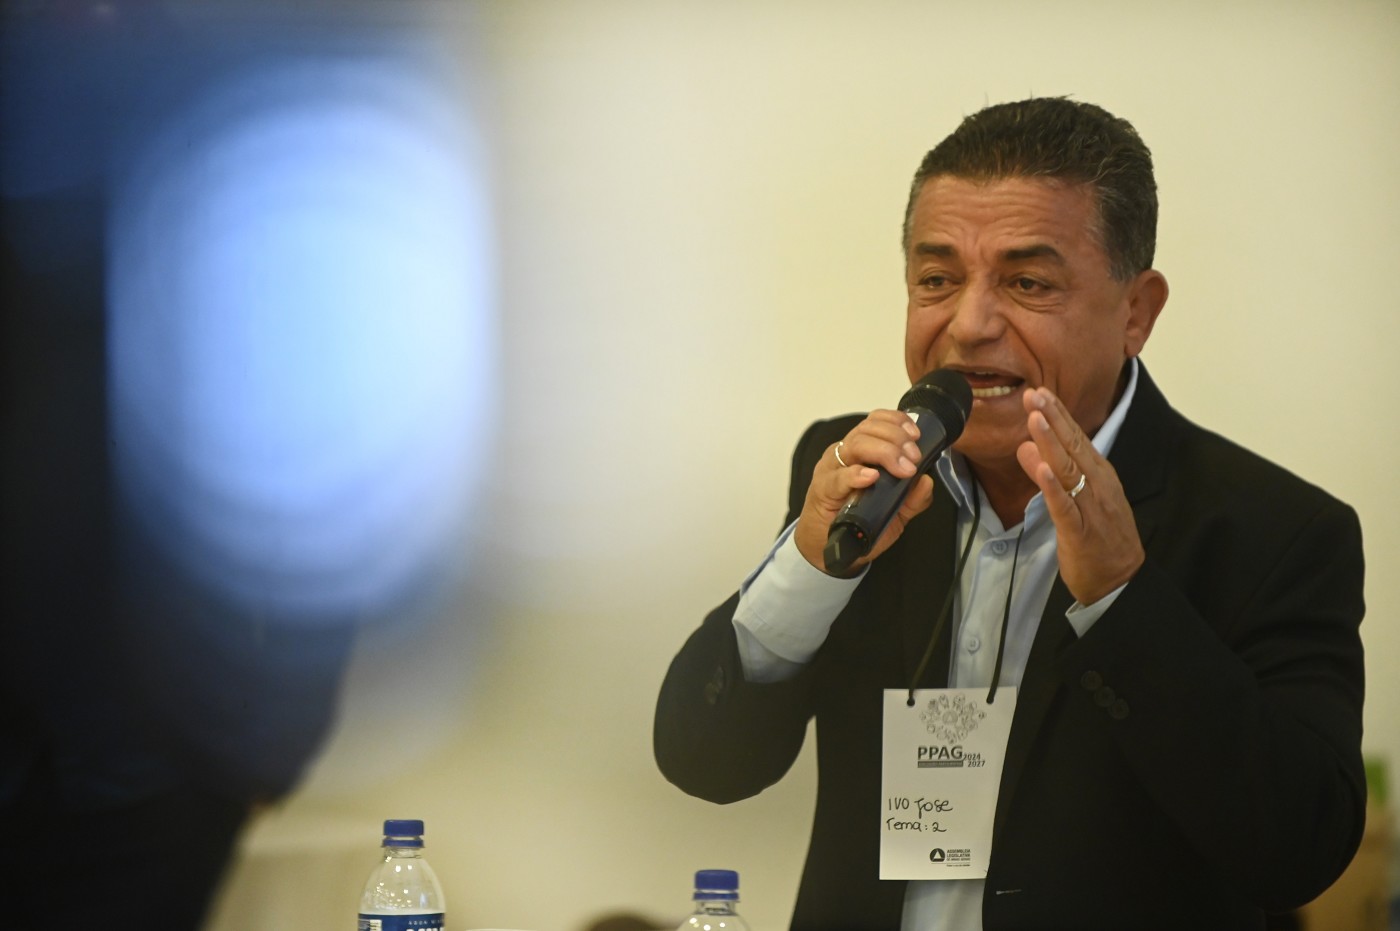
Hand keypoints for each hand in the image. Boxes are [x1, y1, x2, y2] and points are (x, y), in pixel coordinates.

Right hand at [793, 410, 936, 574]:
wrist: (829, 547)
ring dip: (884, 452)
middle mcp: (846, 454)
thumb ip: (912, 498)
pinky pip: (838, 477)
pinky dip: (856, 475)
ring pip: (856, 444)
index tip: (916, 436)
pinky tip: (871, 478)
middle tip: (913, 458)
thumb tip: (927, 481)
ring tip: (901, 469)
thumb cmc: (859, 523)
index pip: (876, 421)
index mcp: (862, 451)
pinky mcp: (823, 488)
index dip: (897, 421)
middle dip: (896, 439)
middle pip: (868, 429)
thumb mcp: (895, 511)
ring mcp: (832, 469)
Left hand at [1015, 386, 1143, 604]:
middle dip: (1053, 418)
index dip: (1058, 415)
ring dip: (1051, 443)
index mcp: (1099, 475)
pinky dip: (1052, 488)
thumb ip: (1051, 473)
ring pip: (1069, 471)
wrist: (1121, 580)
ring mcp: (1091, 508)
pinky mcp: (1080, 532)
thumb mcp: (1075, 499)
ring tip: (1035, 419)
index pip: (1077, 438)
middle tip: (1035, 393)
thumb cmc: (1098, 538)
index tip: (1040, 391)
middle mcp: (1098, 486)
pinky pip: (1065, 507)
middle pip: (1074, 447)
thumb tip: (1026, 447)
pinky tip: (1041, 469)